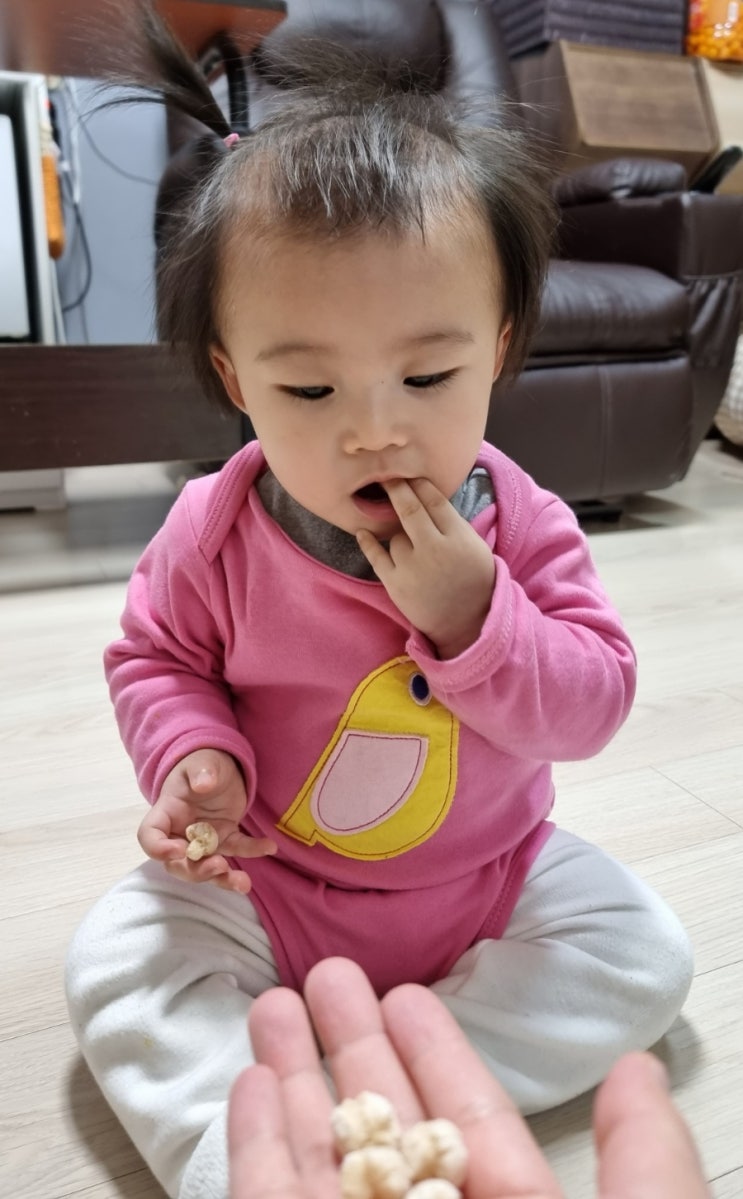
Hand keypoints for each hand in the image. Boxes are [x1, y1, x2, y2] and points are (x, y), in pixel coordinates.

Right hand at [138, 748, 275, 892]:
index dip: (158, 849)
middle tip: (218, 867)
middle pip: (178, 864)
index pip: (150, 837)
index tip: (178, 850)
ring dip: (223, 878)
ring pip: (206, 867)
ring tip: (243, 883)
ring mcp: (203, 840)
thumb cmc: (201, 764)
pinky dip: (252, 850)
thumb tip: (203, 784)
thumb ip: (200, 771)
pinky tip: (269, 846)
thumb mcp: (201, 762)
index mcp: (166, 813)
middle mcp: (181, 833)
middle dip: (196, 872)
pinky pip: (237, 850)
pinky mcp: (226, 839)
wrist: (218, 768)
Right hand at [228, 958, 708, 1198]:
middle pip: (384, 1130)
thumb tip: (639, 1069)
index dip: (432, 1052)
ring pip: (318, 1160)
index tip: (401, 990)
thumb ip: (644, 1163)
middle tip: (324, 971)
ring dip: (294, 1080)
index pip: (468, 1123)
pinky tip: (251, 1081)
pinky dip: (255, 1150)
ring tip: (269, 1003)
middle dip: (352, 1046)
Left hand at [356, 479, 494, 659]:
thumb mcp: (474, 546)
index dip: (419, 484)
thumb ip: (453, 523)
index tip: (410, 476)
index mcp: (458, 538)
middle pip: (409, 509)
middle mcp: (434, 549)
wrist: (467, 623)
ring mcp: (412, 567)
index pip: (434, 501)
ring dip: (399, 536)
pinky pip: (376, 556)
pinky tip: (362, 531)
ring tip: (413, 550)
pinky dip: (367, 542)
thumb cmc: (473, 580)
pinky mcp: (395, 584)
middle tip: (387, 477)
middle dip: (396, 488)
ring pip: (395, 537)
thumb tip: (426, 496)